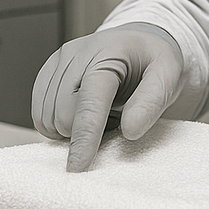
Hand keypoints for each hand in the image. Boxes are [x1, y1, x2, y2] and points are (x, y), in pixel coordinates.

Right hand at [32, 23, 185, 171]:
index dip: (84, 138)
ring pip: (45, 118)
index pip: (88, 103)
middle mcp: (75, 54)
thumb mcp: (169, 75)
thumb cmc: (154, 60)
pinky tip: (83, 113)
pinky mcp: (47, 73)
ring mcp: (57, 62)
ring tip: (102, 114)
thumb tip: (131, 131)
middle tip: (115, 121)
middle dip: (85, 132)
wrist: (140, 41)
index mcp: (107, 54)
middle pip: (61, 115)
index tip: (78, 167)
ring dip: (71, 129)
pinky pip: (39, 114)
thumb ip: (152, 101)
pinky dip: (58, 124)